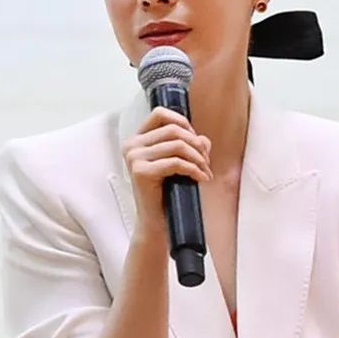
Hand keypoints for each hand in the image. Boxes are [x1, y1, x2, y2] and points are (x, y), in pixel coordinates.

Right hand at [122, 106, 211, 242]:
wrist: (156, 223)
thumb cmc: (166, 194)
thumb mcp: (179, 165)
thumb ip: (190, 147)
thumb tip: (204, 140)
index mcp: (137, 140)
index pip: (160, 114)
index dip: (183, 122)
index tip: (196, 140)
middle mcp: (132, 146)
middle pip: (173, 130)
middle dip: (196, 144)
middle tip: (206, 161)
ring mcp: (134, 159)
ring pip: (177, 145)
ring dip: (198, 158)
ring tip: (206, 171)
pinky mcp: (141, 172)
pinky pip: (176, 163)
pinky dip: (194, 169)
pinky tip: (202, 178)